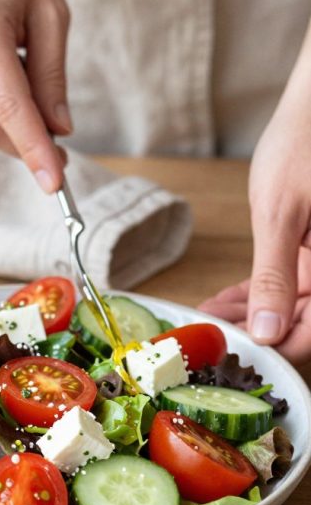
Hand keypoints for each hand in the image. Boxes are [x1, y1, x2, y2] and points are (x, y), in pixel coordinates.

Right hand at [0, 0, 70, 192]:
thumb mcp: (51, 12)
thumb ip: (53, 76)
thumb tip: (58, 130)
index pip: (9, 108)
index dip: (33, 150)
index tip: (55, 182)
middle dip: (24, 146)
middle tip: (58, 151)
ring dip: (10, 122)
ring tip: (26, 75)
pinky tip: (0, 70)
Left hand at [200, 72, 310, 364]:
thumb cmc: (304, 148)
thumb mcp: (281, 214)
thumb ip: (273, 277)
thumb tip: (267, 331)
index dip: (273, 354)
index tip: (227, 356)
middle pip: (302, 329)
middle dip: (253, 339)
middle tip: (206, 343)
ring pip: (290, 312)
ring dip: (248, 320)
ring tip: (204, 325)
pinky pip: (286, 288)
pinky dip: (254, 296)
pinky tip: (220, 304)